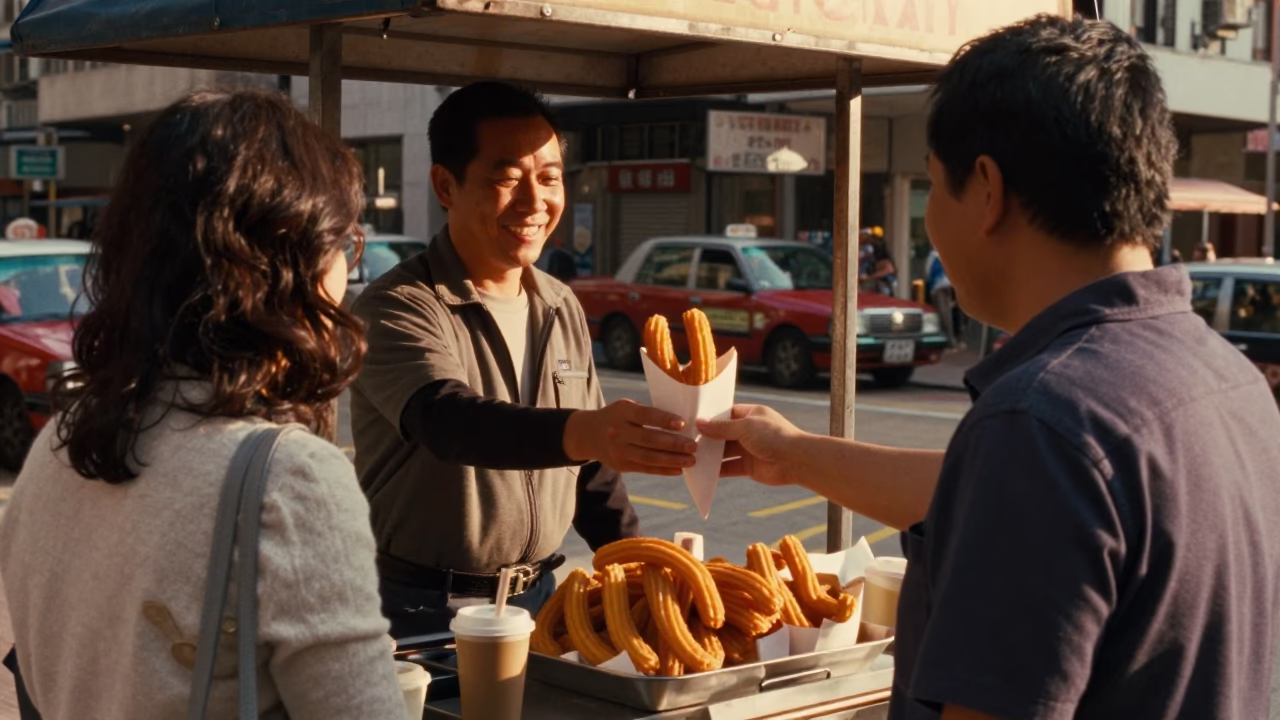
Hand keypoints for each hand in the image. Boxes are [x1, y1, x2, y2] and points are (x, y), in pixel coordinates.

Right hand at [563, 400, 697, 475]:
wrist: (589, 434)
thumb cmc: (618, 417)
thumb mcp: (627, 407)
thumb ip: (648, 413)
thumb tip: (682, 424)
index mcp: (622, 411)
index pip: (645, 416)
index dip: (664, 420)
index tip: (683, 424)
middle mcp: (618, 431)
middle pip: (649, 439)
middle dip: (674, 444)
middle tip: (693, 446)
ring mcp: (618, 450)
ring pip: (649, 457)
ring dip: (672, 460)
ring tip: (691, 461)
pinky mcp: (621, 465)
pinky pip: (645, 469)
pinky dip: (663, 470)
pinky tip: (679, 470)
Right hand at [697, 404, 804, 486]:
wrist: (796, 461)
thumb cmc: (773, 436)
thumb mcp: (744, 427)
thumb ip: (721, 427)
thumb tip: (700, 423)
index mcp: (751, 414)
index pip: (727, 413)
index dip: (711, 417)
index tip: (692, 420)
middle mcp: (750, 431)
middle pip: (723, 434)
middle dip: (708, 438)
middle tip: (687, 439)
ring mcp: (749, 449)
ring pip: (725, 452)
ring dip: (711, 455)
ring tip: (691, 456)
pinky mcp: (749, 467)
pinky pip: (729, 467)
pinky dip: (717, 470)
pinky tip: (702, 471)